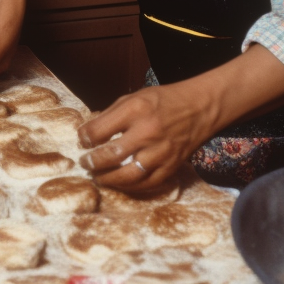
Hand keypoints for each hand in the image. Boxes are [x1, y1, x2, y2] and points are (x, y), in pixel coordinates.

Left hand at [77, 81, 214, 189]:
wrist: (200, 107)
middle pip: (111, 155)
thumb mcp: (134, 97)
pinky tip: (120, 183)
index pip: (100, 129)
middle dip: (92, 162)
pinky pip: (147, 184)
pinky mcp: (172, 166)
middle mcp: (148, 131)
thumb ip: (111, 115)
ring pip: (128, 175)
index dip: (85, 138)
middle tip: (84, 163)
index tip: (82, 141)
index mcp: (136, 109)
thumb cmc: (163, 100)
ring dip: (108, 179)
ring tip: (98, 177)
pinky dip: (130, 187)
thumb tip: (88, 134)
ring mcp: (161, 151)